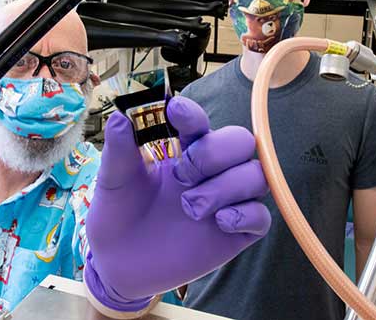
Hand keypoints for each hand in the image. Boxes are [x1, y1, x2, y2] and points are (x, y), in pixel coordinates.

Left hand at [84, 96, 270, 313]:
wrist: (118, 263)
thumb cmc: (118, 214)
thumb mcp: (113, 180)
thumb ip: (120, 149)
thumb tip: (119, 116)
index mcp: (183, 150)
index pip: (200, 122)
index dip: (193, 114)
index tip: (174, 112)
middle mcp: (210, 171)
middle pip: (242, 141)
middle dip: (215, 153)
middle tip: (183, 176)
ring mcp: (225, 201)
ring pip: (257, 176)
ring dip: (226, 187)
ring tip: (190, 208)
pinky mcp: (234, 233)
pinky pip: (262, 217)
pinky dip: (245, 215)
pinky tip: (219, 222)